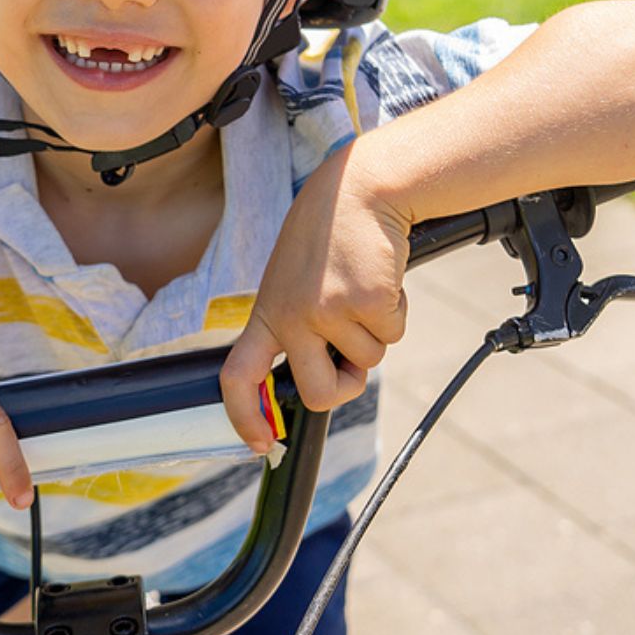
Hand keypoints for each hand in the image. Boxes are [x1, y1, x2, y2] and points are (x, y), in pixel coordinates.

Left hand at [220, 143, 412, 452]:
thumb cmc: (329, 238)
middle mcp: (292, 316)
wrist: (359, 190)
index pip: (237, 377)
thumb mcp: (294, 281)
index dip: (245, 418)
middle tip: (354, 356)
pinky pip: (393, 335)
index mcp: (267, 313)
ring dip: (376, 334)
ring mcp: (328, 311)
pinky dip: (397, 313)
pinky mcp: (367, 302)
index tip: (261, 444)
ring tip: (363, 289)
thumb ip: (296, 327)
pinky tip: (381, 278)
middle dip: (345, 386)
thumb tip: (319, 380)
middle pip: (317, 394)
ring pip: (367, 363)